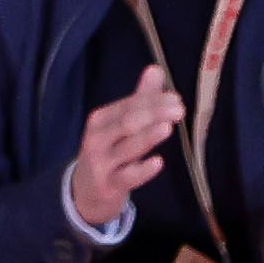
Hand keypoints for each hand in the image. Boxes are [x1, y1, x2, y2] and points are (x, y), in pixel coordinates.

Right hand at [70, 65, 182, 237]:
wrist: (84, 193)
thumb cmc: (107, 153)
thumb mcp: (118, 126)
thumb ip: (139, 99)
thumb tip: (156, 68)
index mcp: (101, 120)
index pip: (128, 106)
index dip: (151, 101)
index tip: (176, 98)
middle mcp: (98, 138)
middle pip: (126, 123)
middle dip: (152, 114)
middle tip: (179, 109)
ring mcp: (102, 163)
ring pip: (126, 148)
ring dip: (147, 137)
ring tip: (167, 127)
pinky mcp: (109, 186)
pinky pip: (127, 177)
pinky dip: (142, 170)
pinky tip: (158, 162)